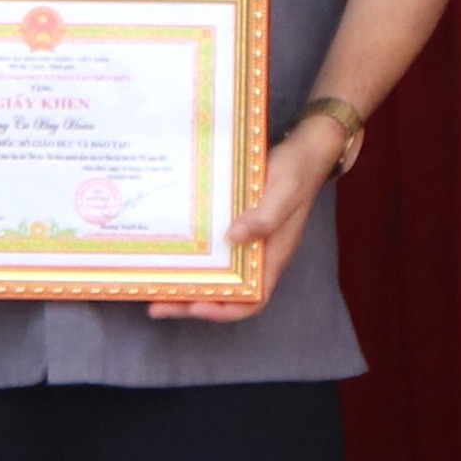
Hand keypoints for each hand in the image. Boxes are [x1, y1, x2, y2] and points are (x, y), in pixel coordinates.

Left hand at [155, 112, 343, 318]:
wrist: (305, 150)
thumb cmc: (297, 171)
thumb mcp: (284, 191)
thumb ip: (265, 217)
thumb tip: (233, 238)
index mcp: (273, 257)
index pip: (252, 300)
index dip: (224, 310)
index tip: (195, 306)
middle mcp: (259, 256)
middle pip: (227, 293)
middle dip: (192, 302)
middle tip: (157, 304)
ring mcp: (247, 243)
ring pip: (217, 275)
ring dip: (189, 283)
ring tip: (156, 284)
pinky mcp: (237, 226)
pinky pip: (214, 252)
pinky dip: (194, 258)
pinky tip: (173, 251)